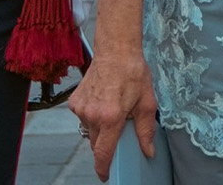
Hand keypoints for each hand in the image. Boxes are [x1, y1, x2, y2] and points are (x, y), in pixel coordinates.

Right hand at [71, 47, 156, 181]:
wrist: (116, 51)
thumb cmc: (133, 73)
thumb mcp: (147, 103)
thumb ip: (146, 131)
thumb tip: (148, 151)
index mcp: (111, 117)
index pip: (103, 153)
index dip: (104, 168)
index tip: (106, 175)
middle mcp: (92, 115)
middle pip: (96, 144)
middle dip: (107, 143)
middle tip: (119, 128)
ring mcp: (81, 109)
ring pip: (90, 131)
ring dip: (100, 128)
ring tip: (113, 110)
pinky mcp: (74, 102)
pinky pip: (84, 118)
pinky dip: (93, 116)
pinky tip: (103, 102)